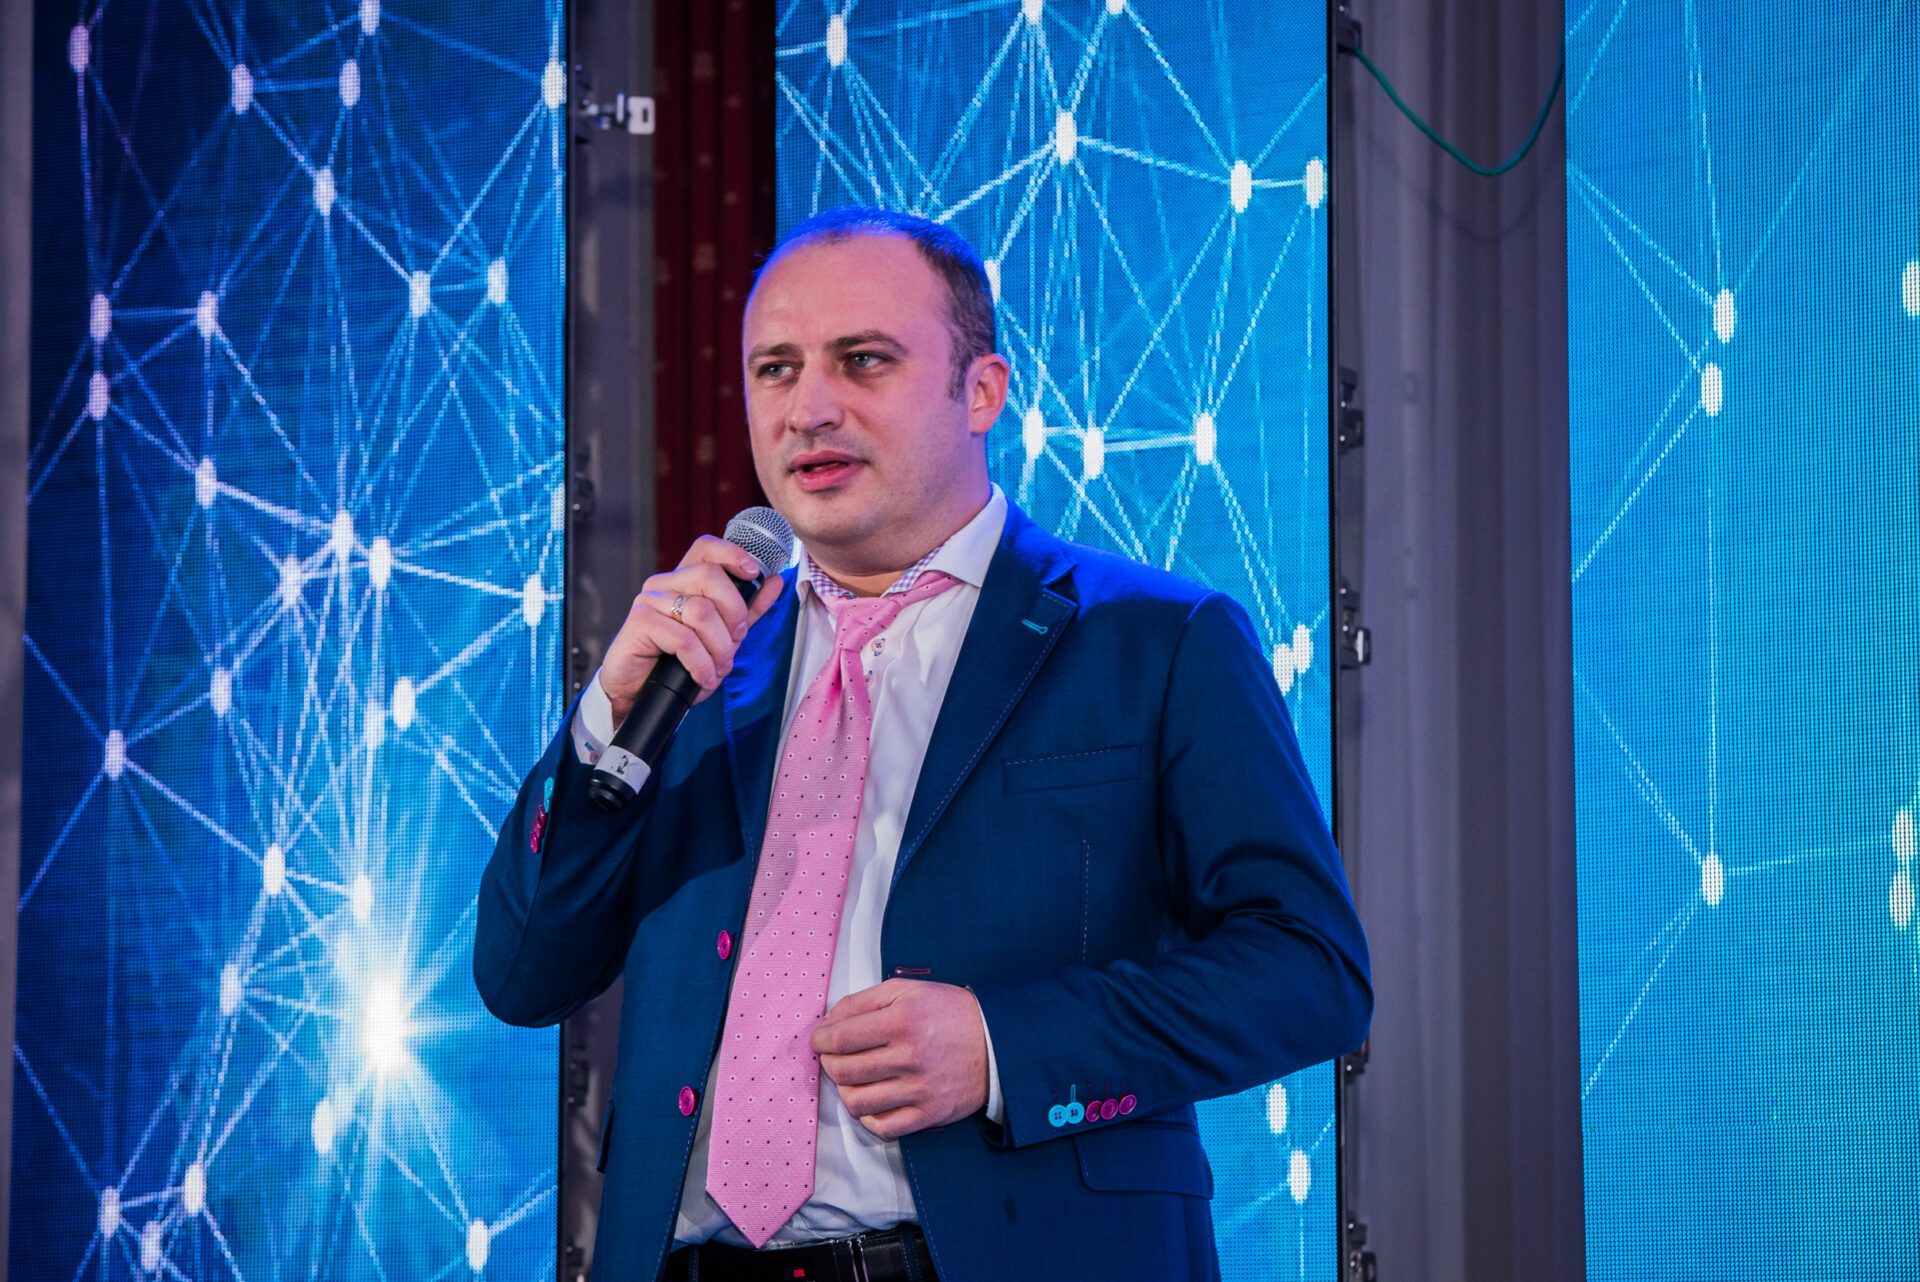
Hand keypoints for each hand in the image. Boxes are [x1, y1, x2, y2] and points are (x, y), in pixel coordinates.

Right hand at [601, 536, 784, 724]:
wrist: (639, 694)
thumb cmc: (677, 665)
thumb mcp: (721, 637)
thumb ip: (747, 609)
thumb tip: (774, 581)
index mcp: (683, 581)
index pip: (706, 548)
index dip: (732, 553)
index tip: (754, 572)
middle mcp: (664, 584)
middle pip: (710, 576)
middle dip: (734, 613)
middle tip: (735, 641)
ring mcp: (649, 601)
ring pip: (702, 611)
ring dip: (719, 648)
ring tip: (718, 668)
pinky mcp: (639, 622)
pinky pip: (684, 639)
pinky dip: (701, 663)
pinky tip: (702, 676)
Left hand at [812, 979, 987, 1139]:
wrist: (997, 1042)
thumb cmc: (947, 1012)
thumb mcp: (906, 991)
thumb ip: (862, 1001)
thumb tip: (827, 1023)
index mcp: (903, 1020)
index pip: (841, 1037)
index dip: (820, 1040)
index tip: (819, 1040)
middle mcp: (910, 1056)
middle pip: (844, 1071)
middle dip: (828, 1064)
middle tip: (833, 1058)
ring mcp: (920, 1089)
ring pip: (857, 1102)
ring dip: (844, 1091)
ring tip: (851, 1079)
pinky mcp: (930, 1114)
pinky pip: (883, 1127)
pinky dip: (868, 1118)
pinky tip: (871, 1101)